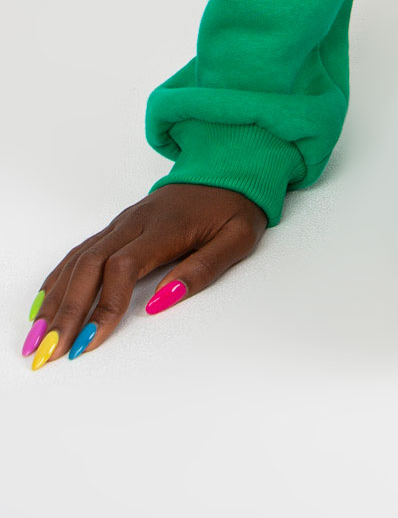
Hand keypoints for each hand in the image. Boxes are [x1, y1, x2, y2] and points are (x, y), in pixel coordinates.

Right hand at [25, 183, 268, 366]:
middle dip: (65, 312)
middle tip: (49, 352)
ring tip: (38, 338)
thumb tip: (162, 302)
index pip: (122, 266)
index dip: (103, 306)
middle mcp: (135, 222)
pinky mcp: (118, 226)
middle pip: (89, 266)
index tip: (89, 341)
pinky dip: (58, 279)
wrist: (229, 166)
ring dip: (55, 300)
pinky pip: (80, 251)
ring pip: (78, 260)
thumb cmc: (234, 206)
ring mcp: (122, 222)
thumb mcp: (238, 238)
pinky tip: (44, 304)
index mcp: (165, 226)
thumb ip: (204, 269)